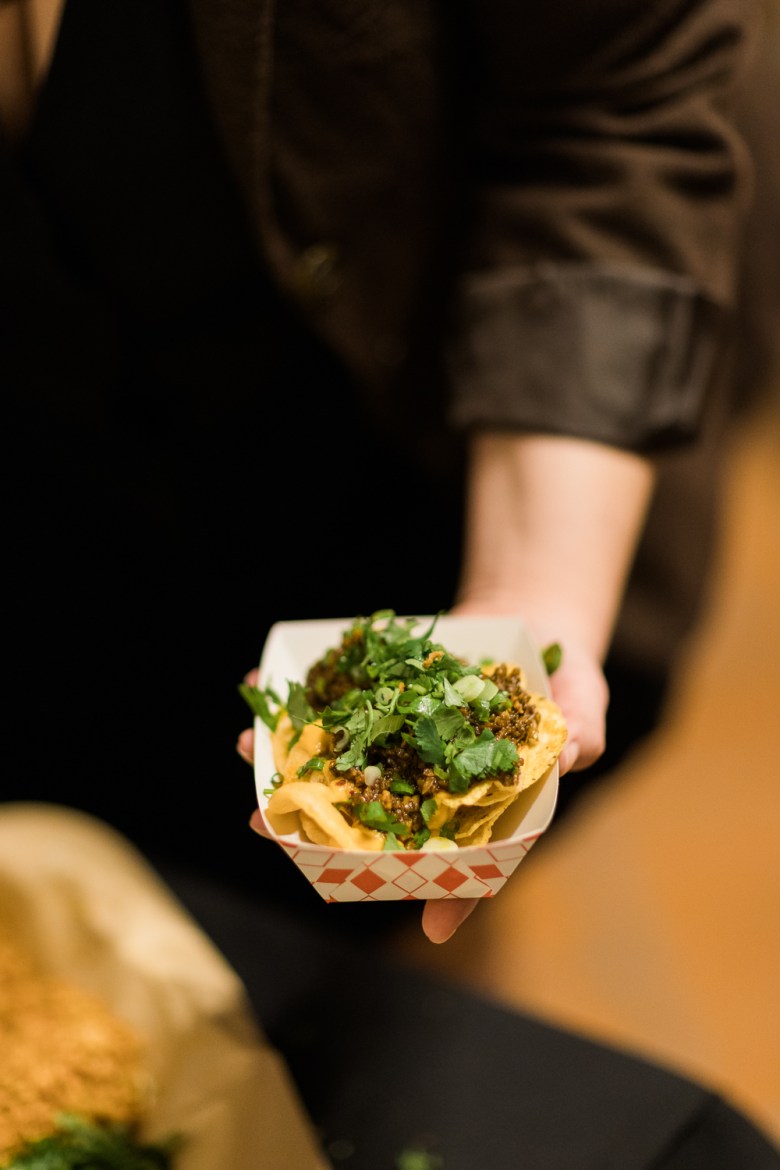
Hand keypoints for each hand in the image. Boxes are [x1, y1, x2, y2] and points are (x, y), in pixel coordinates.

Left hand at [235, 621, 606, 944]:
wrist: (533, 622)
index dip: (439, 888)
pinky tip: (262, 679)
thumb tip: (568, 758)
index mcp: (480, 805)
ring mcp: (401, 737)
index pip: (459, 856)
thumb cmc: (565, 683)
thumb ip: (578, 735)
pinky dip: (299, 692)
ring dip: (291, 754)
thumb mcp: (584, 706)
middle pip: (372, 813)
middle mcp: (431, 780)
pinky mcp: (383, 694)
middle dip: (316, 819)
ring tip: (250, 746)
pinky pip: (337, 698)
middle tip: (263, 824)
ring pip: (341, 758)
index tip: (419, 918)